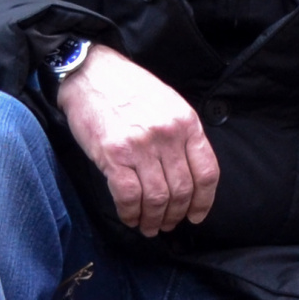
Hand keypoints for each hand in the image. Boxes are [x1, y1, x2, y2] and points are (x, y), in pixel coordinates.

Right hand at [55, 44, 221, 235]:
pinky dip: (130, 212)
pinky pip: (128, 195)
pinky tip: (130, 217)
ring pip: (157, 197)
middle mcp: (168, 136)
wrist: (91, 73)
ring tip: (150, 226)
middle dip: (177, 214)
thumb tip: (188, 174)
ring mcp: (141, 146)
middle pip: (183, 190)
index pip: (207, 172)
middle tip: (168, 224)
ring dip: (154, 219)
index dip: (204, 201)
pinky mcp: (113, 155)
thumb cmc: (130, 89)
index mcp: (187, 124)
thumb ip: (182, 135)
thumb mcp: (170, 104)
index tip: (197, 215)